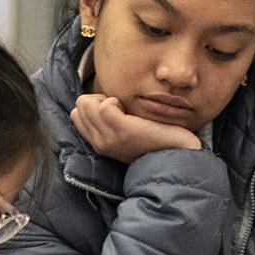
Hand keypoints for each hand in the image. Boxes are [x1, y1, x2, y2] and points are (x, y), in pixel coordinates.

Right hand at [70, 94, 201, 163]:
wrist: (177, 156)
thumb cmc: (157, 142)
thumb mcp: (126, 134)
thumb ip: (110, 123)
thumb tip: (102, 101)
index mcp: (99, 144)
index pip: (76, 114)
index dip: (93, 105)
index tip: (114, 110)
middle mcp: (99, 143)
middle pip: (80, 105)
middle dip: (98, 99)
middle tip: (120, 109)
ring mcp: (109, 138)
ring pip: (87, 104)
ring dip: (107, 99)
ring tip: (125, 109)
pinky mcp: (122, 130)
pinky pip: (105, 106)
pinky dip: (115, 101)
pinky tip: (129, 110)